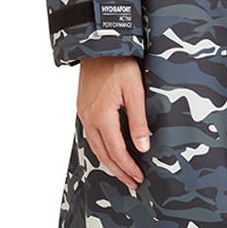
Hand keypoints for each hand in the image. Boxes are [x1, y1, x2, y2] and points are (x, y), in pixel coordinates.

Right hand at [77, 54, 151, 187]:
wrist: (99, 44)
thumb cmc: (119, 64)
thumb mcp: (135, 90)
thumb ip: (138, 120)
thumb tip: (142, 147)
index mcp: (102, 116)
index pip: (116, 151)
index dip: (127, 167)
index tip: (138, 178)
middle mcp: (89, 118)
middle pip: (103, 153)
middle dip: (118, 170)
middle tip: (132, 183)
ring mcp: (84, 113)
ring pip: (95, 146)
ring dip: (109, 162)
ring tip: (123, 173)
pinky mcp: (84, 108)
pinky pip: (91, 135)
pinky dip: (102, 148)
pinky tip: (110, 151)